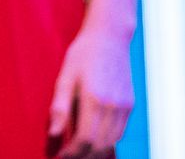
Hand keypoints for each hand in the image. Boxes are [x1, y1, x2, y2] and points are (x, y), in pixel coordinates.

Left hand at [48, 20, 133, 156]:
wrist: (110, 38)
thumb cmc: (83, 54)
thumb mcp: (65, 76)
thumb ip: (59, 107)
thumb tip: (54, 134)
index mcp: (95, 99)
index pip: (85, 138)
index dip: (72, 153)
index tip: (59, 156)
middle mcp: (114, 107)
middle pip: (100, 145)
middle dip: (83, 156)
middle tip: (66, 157)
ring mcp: (125, 107)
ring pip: (112, 142)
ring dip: (96, 152)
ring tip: (78, 153)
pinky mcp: (130, 106)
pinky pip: (120, 132)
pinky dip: (107, 142)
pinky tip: (93, 141)